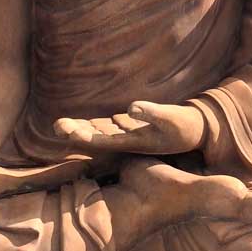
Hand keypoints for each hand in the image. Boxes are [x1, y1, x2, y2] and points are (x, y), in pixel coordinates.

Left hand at [53, 100, 205, 154]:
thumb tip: (131, 107)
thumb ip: (151, 112)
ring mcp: (127, 135)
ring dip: (80, 129)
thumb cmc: (184, 126)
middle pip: (96, 138)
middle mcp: (126, 142)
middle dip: (76, 132)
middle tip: (56, 126)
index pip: (103, 141)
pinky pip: (106, 127)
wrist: (194, 131)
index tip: (68, 131)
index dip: (84, 136)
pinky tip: (78, 123)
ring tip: (59, 125)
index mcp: (133, 143)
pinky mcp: (129, 128)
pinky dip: (91, 125)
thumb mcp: (171, 118)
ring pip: (98, 133)